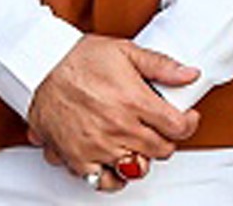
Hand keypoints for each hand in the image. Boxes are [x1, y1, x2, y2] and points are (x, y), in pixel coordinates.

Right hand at [27, 36, 199, 184]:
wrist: (42, 70)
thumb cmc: (81, 59)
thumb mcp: (128, 51)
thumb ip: (163, 66)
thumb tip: (190, 74)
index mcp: (134, 101)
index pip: (176, 127)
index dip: (188, 123)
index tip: (187, 118)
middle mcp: (117, 128)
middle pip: (160, 150)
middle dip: (168, 140)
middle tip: (164, 129)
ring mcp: (96, 147)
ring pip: (135, 169)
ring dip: (144, 159)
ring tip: (142, 144)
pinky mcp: (76, 159)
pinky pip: (102, 182)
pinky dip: (114, 176)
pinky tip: (118, 161)